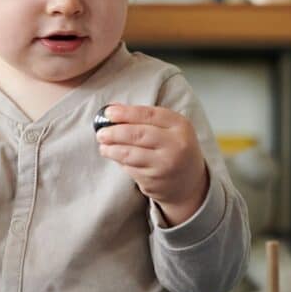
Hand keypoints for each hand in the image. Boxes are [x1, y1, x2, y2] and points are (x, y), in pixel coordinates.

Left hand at [96, 103, 208, 226]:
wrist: (189, 183)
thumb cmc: (174, 149)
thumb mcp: (168, 128)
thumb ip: (143, 117)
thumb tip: (112, 108)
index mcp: (180, 126)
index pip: (148, 114)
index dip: (125, 113)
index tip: (108, 112)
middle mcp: (175, 145)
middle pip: (136, 134)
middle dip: (113, 132)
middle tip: (101, 133)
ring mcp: (165, 165)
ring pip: (129, 154)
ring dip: (111, 149)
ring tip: (103, 146)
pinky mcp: (154, 180)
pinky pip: (129, 168)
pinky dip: (120, 162)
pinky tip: (116, 158)